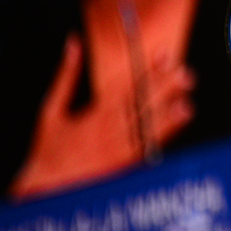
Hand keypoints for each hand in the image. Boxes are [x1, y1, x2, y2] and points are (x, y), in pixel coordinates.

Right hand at [10, 34, 195, 198]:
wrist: (44, 189)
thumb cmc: (47, 149)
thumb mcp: (50, 110)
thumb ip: (66, 75)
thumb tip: (73, 42)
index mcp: (94, 116)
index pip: (126, 87)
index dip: (147, 70)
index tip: (165, 54)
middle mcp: (108, 132)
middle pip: (141, 107)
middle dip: (164, 90)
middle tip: (185, 74)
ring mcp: (118, 150)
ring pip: (147, 128)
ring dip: (168, 115)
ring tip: (186, 102)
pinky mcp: (124, 167)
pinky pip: (147, 148)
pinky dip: (164, 135)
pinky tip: (179, 123)